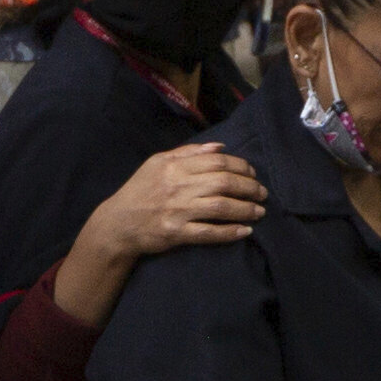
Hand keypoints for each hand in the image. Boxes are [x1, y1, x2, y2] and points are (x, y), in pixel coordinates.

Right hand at [81, 145, 267, 274]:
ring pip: (221, 207)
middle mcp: (178, 186)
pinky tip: (245, 231)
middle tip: (262, 193)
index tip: (252, 173)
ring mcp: (178, 211)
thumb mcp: (157, 162)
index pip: (217, 162)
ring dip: (245, 209)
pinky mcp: (177, 233)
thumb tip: (219, 147)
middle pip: (224, 183)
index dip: (240, 166)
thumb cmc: (139, 191)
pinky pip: (209, 233)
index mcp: (174, 166)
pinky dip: (230, 232)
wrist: (118, 223)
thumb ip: (188, 152)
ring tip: (260, 211)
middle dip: (249, 187)